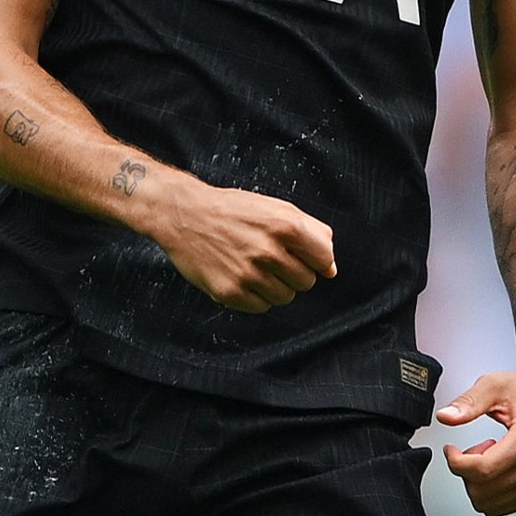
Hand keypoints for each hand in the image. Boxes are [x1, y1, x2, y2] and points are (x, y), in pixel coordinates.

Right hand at [144, 173, 335, 313]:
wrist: (184, 215)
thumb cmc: (233, 211)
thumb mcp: (277, 208)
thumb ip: (311, 233)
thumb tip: (331, 269)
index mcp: (286, 225)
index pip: (325, 260)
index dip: (317, 260)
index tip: (304, 257)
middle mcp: (269, 251)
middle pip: (306, 282)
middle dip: (294, 273)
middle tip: (271, 258)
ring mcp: (249, 274)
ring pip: (285, 297)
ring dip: (275, 286)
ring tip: (255, 266)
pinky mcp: (230, 292)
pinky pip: (261, 307)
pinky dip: (255, 296)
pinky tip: (241, 276)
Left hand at [436, 356, 515, 515]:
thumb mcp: (494, 386)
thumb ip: (468, 403)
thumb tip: (445, 416)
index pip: (482, 470)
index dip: (455, 462)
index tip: (450, 449)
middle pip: (483, 491)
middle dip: (466, 472)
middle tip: (472, 448)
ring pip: (490, 504)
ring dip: (478, 482)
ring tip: (488, 454)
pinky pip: (503, 506)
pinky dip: (491, 489)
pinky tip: (498, 464)